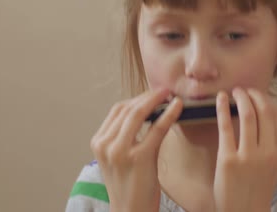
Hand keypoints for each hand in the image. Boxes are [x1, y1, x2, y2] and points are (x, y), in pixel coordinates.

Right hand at [90, 89, 182, 211]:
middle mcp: (105, 145)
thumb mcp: (117, 158)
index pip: (117, 110)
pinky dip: (168, 114)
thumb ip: (122, 136)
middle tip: (164, 90)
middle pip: (127, 109)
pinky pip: (156, 129)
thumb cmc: (128, 186)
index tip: (152, 94)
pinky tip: (178, 107)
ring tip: (170, 95)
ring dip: (156, 100)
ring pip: (139, 114)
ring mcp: (120, 151)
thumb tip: (142, 111)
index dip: (136, 98)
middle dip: (148, 96)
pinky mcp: (139, 158)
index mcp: (98, 142)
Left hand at [213, 88, 276, 211]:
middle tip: (243, 90)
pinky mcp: (229, 159)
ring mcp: (249, 156)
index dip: (266, 100)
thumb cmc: (255, 187)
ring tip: (233, 92)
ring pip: (247, 115)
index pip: (276, 117)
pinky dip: (222, 108)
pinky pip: (226, 126)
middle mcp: (268, 152)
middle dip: (253, 95)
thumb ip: (272, 143)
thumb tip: (264, 114)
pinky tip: (220, 99)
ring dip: (240, 98)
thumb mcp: (273, 166)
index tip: (256, 93)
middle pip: (264, 112)